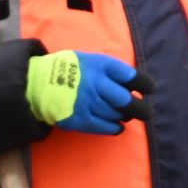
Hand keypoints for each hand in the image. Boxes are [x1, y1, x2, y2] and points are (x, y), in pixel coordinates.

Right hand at [25, 51, 155, 135]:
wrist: (38, 84)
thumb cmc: (69, 70)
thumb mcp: (89, 60)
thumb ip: (109, 70)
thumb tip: (132, 83)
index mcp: (100, 66)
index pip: (131, 77)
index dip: (144, 84)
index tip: (149, 89)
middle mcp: (97, 84)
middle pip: (127, 101)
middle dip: (140, 108)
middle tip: (144, 111)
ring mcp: (89, 103)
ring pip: (118, 115)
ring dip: (124, 116)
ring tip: (124, 114)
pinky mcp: (82, 119)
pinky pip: (106, 127)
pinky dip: (115, 127)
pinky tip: (117, 126)